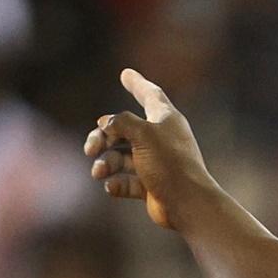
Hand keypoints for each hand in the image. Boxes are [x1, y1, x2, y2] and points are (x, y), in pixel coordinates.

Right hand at [83, 69, 214, 228]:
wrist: (188, 204)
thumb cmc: (170, 164)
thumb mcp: (143, 133)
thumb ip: (121, 121)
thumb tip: (105, 123)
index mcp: (166, 120)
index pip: (150, 95)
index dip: (137, 83)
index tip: (126, 73)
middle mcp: (161, 139)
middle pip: (122, 130)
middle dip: (102, 138)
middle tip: (90, 149)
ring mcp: (155, 164)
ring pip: (119, 157)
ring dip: (105, 163)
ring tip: (99, 172)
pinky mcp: (151, 186)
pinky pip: (125, 181)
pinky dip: (116, 183)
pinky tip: (112, 187)